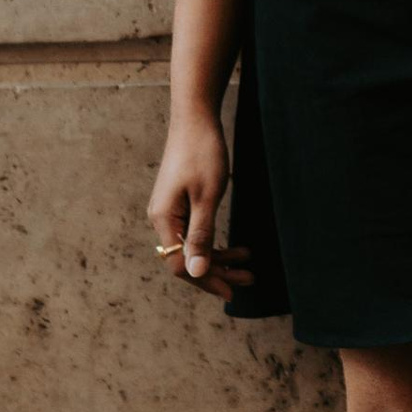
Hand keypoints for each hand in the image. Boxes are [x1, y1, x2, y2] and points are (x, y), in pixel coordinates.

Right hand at [147, 110, 253, 294]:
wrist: (196, 120)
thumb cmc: (203, 155)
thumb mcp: (207, 197)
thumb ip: (201, 235)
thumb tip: (195, 272)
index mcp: (164, 220)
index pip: (180, 264)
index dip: (205, 280)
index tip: (232, 291)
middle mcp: (162, 220)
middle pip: (187, 258)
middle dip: (217, 272)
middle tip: (248, 281)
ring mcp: (170, 212)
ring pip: (194, 246)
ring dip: (220, 258)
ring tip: (248, 265)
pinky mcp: (180, 204)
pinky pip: (195, 232)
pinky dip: (215, 241)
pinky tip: (238, 248)